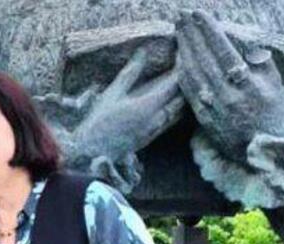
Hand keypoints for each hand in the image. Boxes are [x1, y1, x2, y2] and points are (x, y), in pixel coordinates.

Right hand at [69, 46, 185, 162]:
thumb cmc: (100, 120)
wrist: (94, 151)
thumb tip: (143, 52)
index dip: (181, 69)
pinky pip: (172, 120)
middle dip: (187, 83)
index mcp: (148, 106)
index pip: (173, 84)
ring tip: (186, 82)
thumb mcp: (113, 93)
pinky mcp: (152, 136)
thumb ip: (130, 73)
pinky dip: (177, 108)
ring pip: (179, 111)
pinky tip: (176, 102)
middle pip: (181, 98)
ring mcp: (156, 130)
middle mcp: (157, 119)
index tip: (185, 55)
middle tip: (189, 67)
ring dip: (184, 97)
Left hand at [175, 10, 283, 160]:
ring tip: (178, 32)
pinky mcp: (206, 121)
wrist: (269, 152)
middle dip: (191, 35)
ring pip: (194, 74)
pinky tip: (179, 59)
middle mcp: (229, 96)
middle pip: (204, 59)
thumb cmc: (275, 114)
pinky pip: (190, 93)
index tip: (198, 13)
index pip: (223, 50)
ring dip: (184, 50)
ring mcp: (215, 109)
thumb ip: (259, 61)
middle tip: (181, 16)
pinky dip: (183, 74)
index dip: (209, 30)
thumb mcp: (275, 84)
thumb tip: (241, 44)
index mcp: (249, 84)